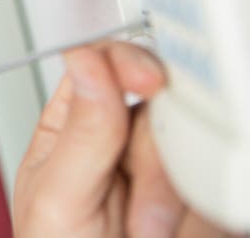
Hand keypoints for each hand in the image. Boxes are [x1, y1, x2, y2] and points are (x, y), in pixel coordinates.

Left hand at [13, 41, 237, 236]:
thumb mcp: (58, 202)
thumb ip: (81, 133)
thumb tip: (87, 60)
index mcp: (74, 129)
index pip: (102, 66)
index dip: (126, 64)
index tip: (147, 82)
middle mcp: (124, 142)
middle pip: (163, 107)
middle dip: (154, 168)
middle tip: (139, 221)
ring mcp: (169, 171)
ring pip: (199, 149)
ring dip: (178, 206)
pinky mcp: (204, 198)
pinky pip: (222, 189)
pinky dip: (202, 222)